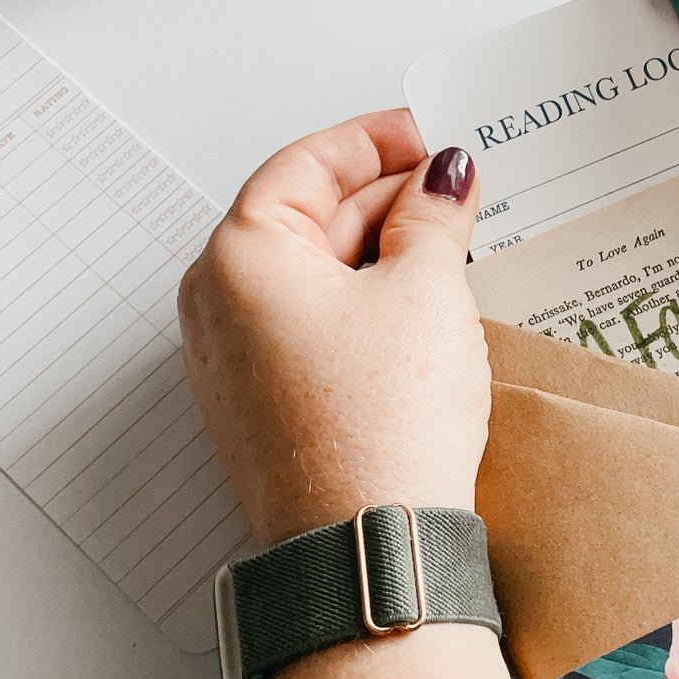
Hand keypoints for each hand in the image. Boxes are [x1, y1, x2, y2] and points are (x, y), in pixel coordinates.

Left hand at [179, 110, 488, 548]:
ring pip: (314, 275)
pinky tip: (426, 303)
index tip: (430, 132)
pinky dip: (367, 301)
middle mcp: (220, 306)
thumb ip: (434, 216)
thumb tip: (442, 176)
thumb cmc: (381, 424)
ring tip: (456, 240)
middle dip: (386, 195)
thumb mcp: (426, 291)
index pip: (305, 163)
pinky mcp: (270, 407)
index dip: (376, 139)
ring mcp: (239, 363)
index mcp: (240, 257)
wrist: (372, 546)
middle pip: (306, 216)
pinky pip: (315, 327)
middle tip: (458, 184)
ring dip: (382, 250)